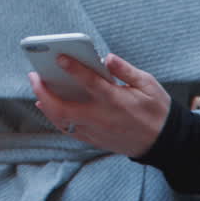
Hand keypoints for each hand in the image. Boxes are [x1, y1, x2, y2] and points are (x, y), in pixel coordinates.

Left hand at [29, 53, 169, 157]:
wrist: (165, 143)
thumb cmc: (157, 110)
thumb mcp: (149, 85)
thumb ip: (126, 70)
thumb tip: (107, 57)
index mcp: (116, 101)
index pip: (90, 83)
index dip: (73, 68)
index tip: (59, 56)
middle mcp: (102, 118)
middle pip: (64, 109)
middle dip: (44, 92)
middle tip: (34, 76)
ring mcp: (96, 132)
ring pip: (62, 122)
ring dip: (46, 105)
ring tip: (38, 88)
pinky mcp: (95, 141)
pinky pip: (69, 130)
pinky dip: (56, 118)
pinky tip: (49, 106)